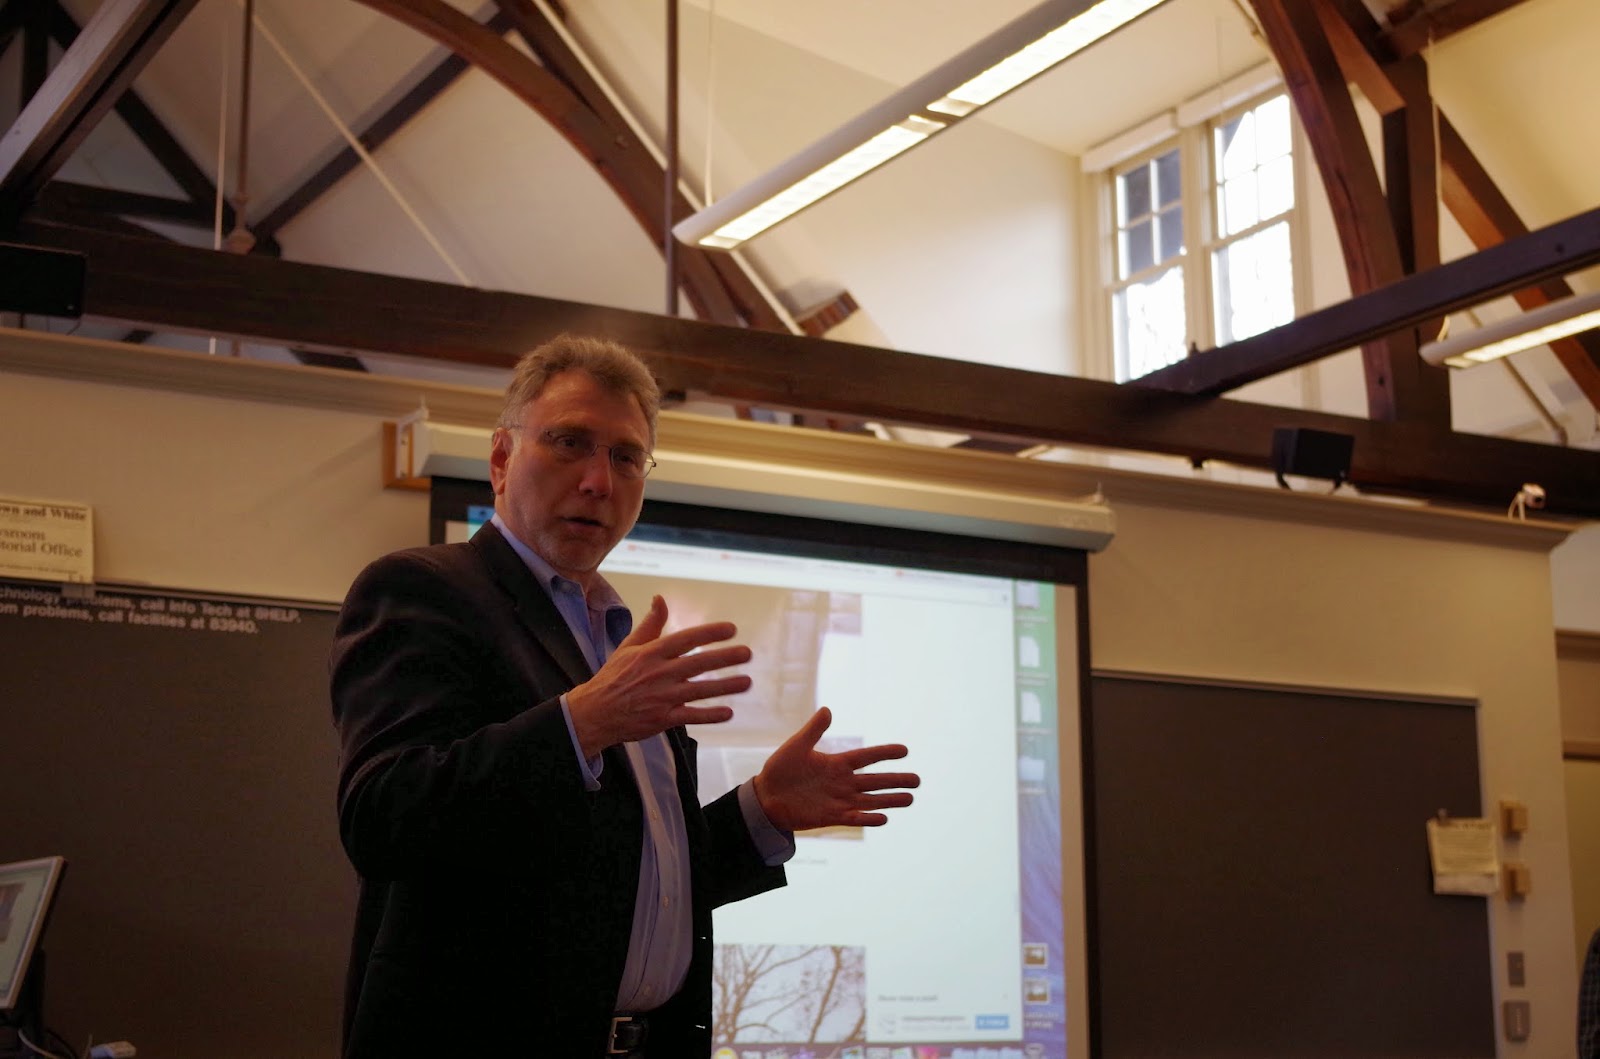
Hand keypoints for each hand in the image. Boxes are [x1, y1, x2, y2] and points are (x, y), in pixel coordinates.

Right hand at [566, 595, 750, 756]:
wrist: (594, 712)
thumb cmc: (613, 677)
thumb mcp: (628, 646)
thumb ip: (650, 624)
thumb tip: (660, 598)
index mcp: (651, 654)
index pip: (685, 639)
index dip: (709, 633)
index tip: (731, 629)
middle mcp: (659, 674)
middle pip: (697, 664)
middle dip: (724, 658)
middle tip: (747, 653)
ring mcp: (661, 698)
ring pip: (699, 691)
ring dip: (725, 687)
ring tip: (746, 682)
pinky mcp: (662, 719)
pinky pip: (691, 716)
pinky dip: (710, 716)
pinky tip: (728, 712)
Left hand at [752, 707, 918, 831]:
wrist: (765, 798)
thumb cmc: (779, 770)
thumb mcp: (796, 746)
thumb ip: (813, 730)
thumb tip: (827, 710)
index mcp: (836, 763)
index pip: (866, 757)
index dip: (885, 753)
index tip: (905, 750)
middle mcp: (842, 782)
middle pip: (875, 780)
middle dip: (896, 780)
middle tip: (918, 780)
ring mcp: (839, 801)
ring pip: (871, 800)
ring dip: (890, 800)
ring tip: (911, 799)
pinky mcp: (831, 817)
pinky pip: (854, 818)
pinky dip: (868, 818)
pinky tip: (885, 818)